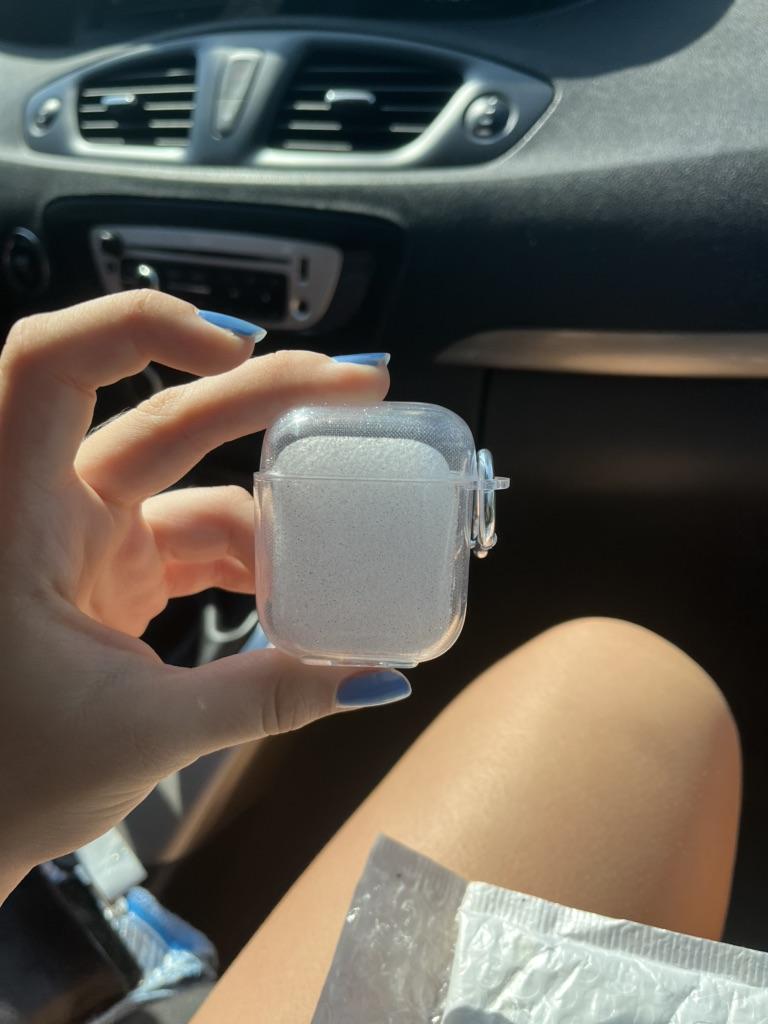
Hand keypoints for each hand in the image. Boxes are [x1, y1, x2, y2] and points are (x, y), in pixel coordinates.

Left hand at [0, 290, 405, 894]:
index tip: (242, 351)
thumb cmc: (13, 781)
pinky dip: (251, 554)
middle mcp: (50, 511)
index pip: (49, 368)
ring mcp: (87, 537)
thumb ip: (269, 698)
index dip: (142, 330)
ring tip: (344, 537)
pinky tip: (297, 585)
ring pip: (192, 479)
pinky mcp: (115, 567)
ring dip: (271, 502)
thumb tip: (375, 678)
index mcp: (22, 527)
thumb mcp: (147, 735)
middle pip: (164, 415)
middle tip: (358, 387)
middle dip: (266, 394)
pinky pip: (195, 534)